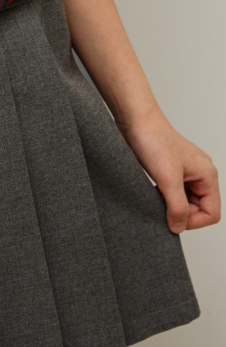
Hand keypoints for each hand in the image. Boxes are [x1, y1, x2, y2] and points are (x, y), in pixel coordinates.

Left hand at [115, 112, 220, 233]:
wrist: (135, 119)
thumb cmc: (154, 140)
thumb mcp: (167, 178)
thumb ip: (177, 206)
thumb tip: (179, 227)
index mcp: (207, 175)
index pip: (211, 213)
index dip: (193, 222)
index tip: (172, 219)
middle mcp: (200, 173)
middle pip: (198, 209)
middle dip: (181, 213)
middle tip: (161, 207)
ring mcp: (185, 171)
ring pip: (184, 201)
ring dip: (171, 205)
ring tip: (155, 196)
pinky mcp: (170, 169)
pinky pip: (173, 192)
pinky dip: (164, 197)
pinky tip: (152, 191)